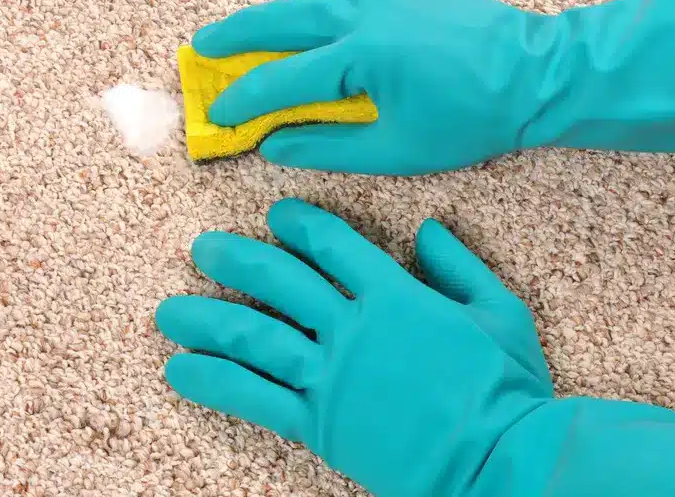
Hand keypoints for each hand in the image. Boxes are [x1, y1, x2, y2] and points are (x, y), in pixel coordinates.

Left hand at [155, 198, 552, 495]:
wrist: (498, 460)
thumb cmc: (505, 386)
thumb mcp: (501, 311)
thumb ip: (459, 265)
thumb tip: (429, 228)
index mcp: (396, 295)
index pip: (334, 245)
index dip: (299, 223)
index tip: (274, 214)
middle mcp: (352, 328)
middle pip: (280, 282)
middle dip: (236, 259)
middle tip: (201, 248)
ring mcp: (330, 376)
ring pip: (254, 336)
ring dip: (206, 317)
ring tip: (169, 309)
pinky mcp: (319, 424)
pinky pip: (255, 398)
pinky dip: (214, 381)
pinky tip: (179, 370)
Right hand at [191, 0, 553, 174]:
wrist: (533, 75)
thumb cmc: (468, 120)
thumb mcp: (394, 150)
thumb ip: (325, 147)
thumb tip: (272, 146)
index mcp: (359, 58)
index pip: (278, 82)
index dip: (240, 102)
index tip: (217, 116)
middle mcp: (363, 11)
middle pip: (277, 18)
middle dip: (233, 35)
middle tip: (201, 47)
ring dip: (284, 12)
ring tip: (273, 37)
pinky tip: (331, 14)